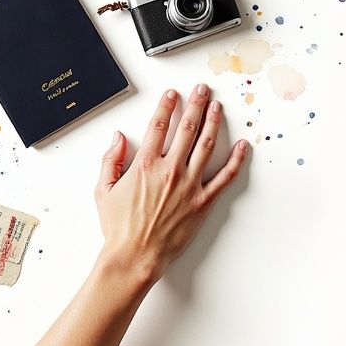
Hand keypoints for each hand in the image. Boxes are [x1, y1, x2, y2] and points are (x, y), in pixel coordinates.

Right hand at [94, 84, 249, 284]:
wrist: (135, 256)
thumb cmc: (119, 227)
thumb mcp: (103, 190)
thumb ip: (110, 160)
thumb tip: (118, 137)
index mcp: (145, 164)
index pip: (158, 125)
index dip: (167, 105)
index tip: (173, 94)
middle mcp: (170, 170)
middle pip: (187, 128)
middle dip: (195, 105)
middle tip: (202, 90)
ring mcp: (189, 184)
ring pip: (206, 145)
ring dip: (213, 122)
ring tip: (217, 107)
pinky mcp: (203, 201)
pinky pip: (225, 177)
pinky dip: (236, 160)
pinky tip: (243, 146)